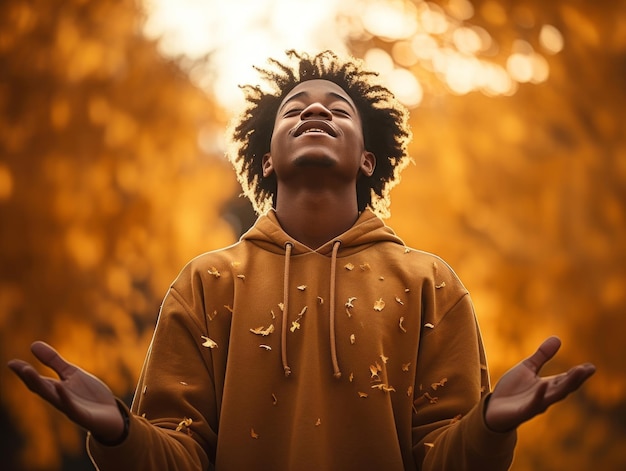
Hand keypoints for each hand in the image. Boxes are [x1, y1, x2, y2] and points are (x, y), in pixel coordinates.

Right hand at [7, 341, 124, 442]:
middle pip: (42, 389)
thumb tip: (33, 344)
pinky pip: (72, 407)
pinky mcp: (83, 416)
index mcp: (57, 389)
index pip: (37, 381)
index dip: (24, 372)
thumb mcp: (72, 374)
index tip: (11, 363)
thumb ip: (54, 362)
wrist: (112, 416)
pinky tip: (59, 385)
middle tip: (18, 366)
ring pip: (53, 397)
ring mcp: (71, 408)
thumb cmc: (89, 395)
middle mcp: (60, 399)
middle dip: (30, 378)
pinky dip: (65, 397)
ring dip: (41, 386)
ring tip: (28, 371)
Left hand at [485, 336, 595, 432]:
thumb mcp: (527, 368)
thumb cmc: (513, 389)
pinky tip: (543, 385)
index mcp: (547, 386)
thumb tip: (558, 338)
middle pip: (563, 387)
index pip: (565, 379)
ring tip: (576, 373)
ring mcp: (535, 404)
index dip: (578, 374)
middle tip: (588, 370)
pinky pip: (533, 403)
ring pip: (553, 396)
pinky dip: (539, 395)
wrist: (494, 409)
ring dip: (565, 386)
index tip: (591, 367)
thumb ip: (542, 356)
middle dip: (576, 379)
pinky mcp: (523, 411)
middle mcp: (545, 396)